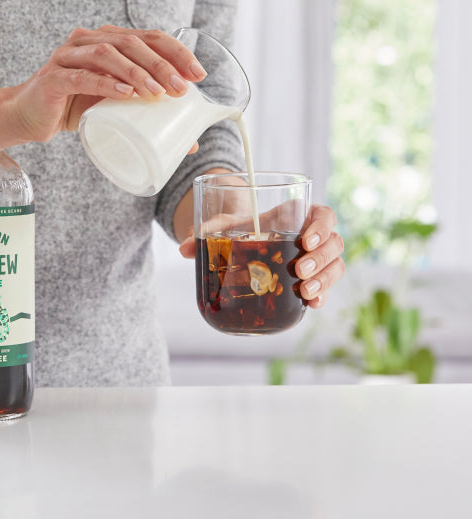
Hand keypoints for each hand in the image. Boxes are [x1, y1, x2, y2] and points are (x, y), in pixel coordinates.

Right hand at [0, 25, 206, 146]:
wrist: (26, 118)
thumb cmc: (72, 109)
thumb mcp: (114, 109)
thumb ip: (145, 114)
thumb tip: (190, 143)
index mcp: (107, 40)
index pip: (150, 36)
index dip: (177, 52)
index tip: (198, 75)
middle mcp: (88, 40)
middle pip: (133, 42)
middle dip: (162, 65)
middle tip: (181, 89)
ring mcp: (69, 56)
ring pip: (109, 54)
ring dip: (137, 73)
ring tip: (157, 94)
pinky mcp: (54, 78)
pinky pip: (83, 76)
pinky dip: (106, 84)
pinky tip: (125, 94)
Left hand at [178, 204, 344, 308]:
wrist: (245, 242)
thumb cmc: (241, 229)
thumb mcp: (224, 227)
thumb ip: (206, 233)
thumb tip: (184, 248)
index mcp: (295, 216)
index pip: (323, 214)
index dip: (322, 225)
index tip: (306, 239)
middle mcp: (311, 237)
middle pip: (334, 242)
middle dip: (320, 258)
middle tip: (299, 270)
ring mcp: (315, 259)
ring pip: (335, 265)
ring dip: (324, 278)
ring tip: (303, 290)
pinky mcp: (312, 279)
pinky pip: (328, 286)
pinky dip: (323, 295)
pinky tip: (312, 304)